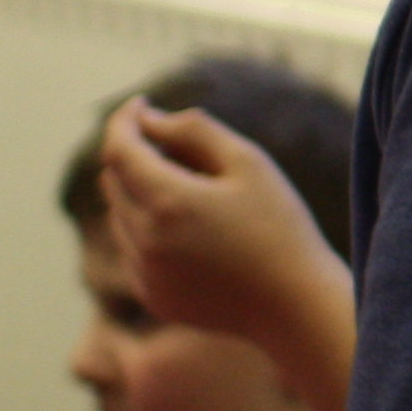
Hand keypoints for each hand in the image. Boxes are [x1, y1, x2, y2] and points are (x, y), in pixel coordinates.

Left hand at [103, 98, 342, 336]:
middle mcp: (144, 240)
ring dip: (143, 194)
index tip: (140, 105)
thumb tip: (150, 119)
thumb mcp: (249, 163)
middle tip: (186, 151)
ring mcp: (144, 273)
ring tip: (201, 197)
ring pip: (121, 215)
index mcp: (167, 202)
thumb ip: (194, 131)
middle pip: (115, 180)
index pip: (118, 148)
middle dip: (138, 156)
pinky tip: (199, 236)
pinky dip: (150, 231)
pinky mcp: (153, 295)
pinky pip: (134, 251)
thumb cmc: (280, 227)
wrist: (296, 305)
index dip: (124, 120)